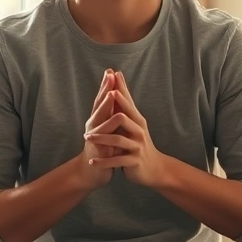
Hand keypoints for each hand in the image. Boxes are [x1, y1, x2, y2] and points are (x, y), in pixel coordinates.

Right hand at [76, 69, 119, 189]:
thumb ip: (112, 117)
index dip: (107, 85)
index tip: (112, 71)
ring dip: (105, 104)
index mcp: (99, 119)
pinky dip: (109, 124)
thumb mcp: (109, 131)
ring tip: (111, 92)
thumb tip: (119, 102)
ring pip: (100, 115)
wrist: (92, 172)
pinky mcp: (96, 145)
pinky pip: (104, 133)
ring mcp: (94, 133)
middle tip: (109, 73)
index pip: (103, 99)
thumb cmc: (103, 150)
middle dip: (105, 88)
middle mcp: (94, 123)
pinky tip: (117, 116)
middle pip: (99, 102)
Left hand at [83, 72, 166, 187]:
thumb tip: (117, 85)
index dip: (120, 88)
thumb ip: (125, 107)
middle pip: (124, 116)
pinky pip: (117, 160)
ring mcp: (136, 146)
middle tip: (102, 100)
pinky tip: (93, 161)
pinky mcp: (134, 161)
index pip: (127, 101)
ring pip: (118, 140)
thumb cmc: (139, 142)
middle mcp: (138, 130)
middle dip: (111, 109)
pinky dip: (104, 161)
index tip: (112, 74)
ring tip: (88, 137)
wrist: (154, 167)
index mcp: (137, 120)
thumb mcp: (134, 124)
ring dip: (101, 138)